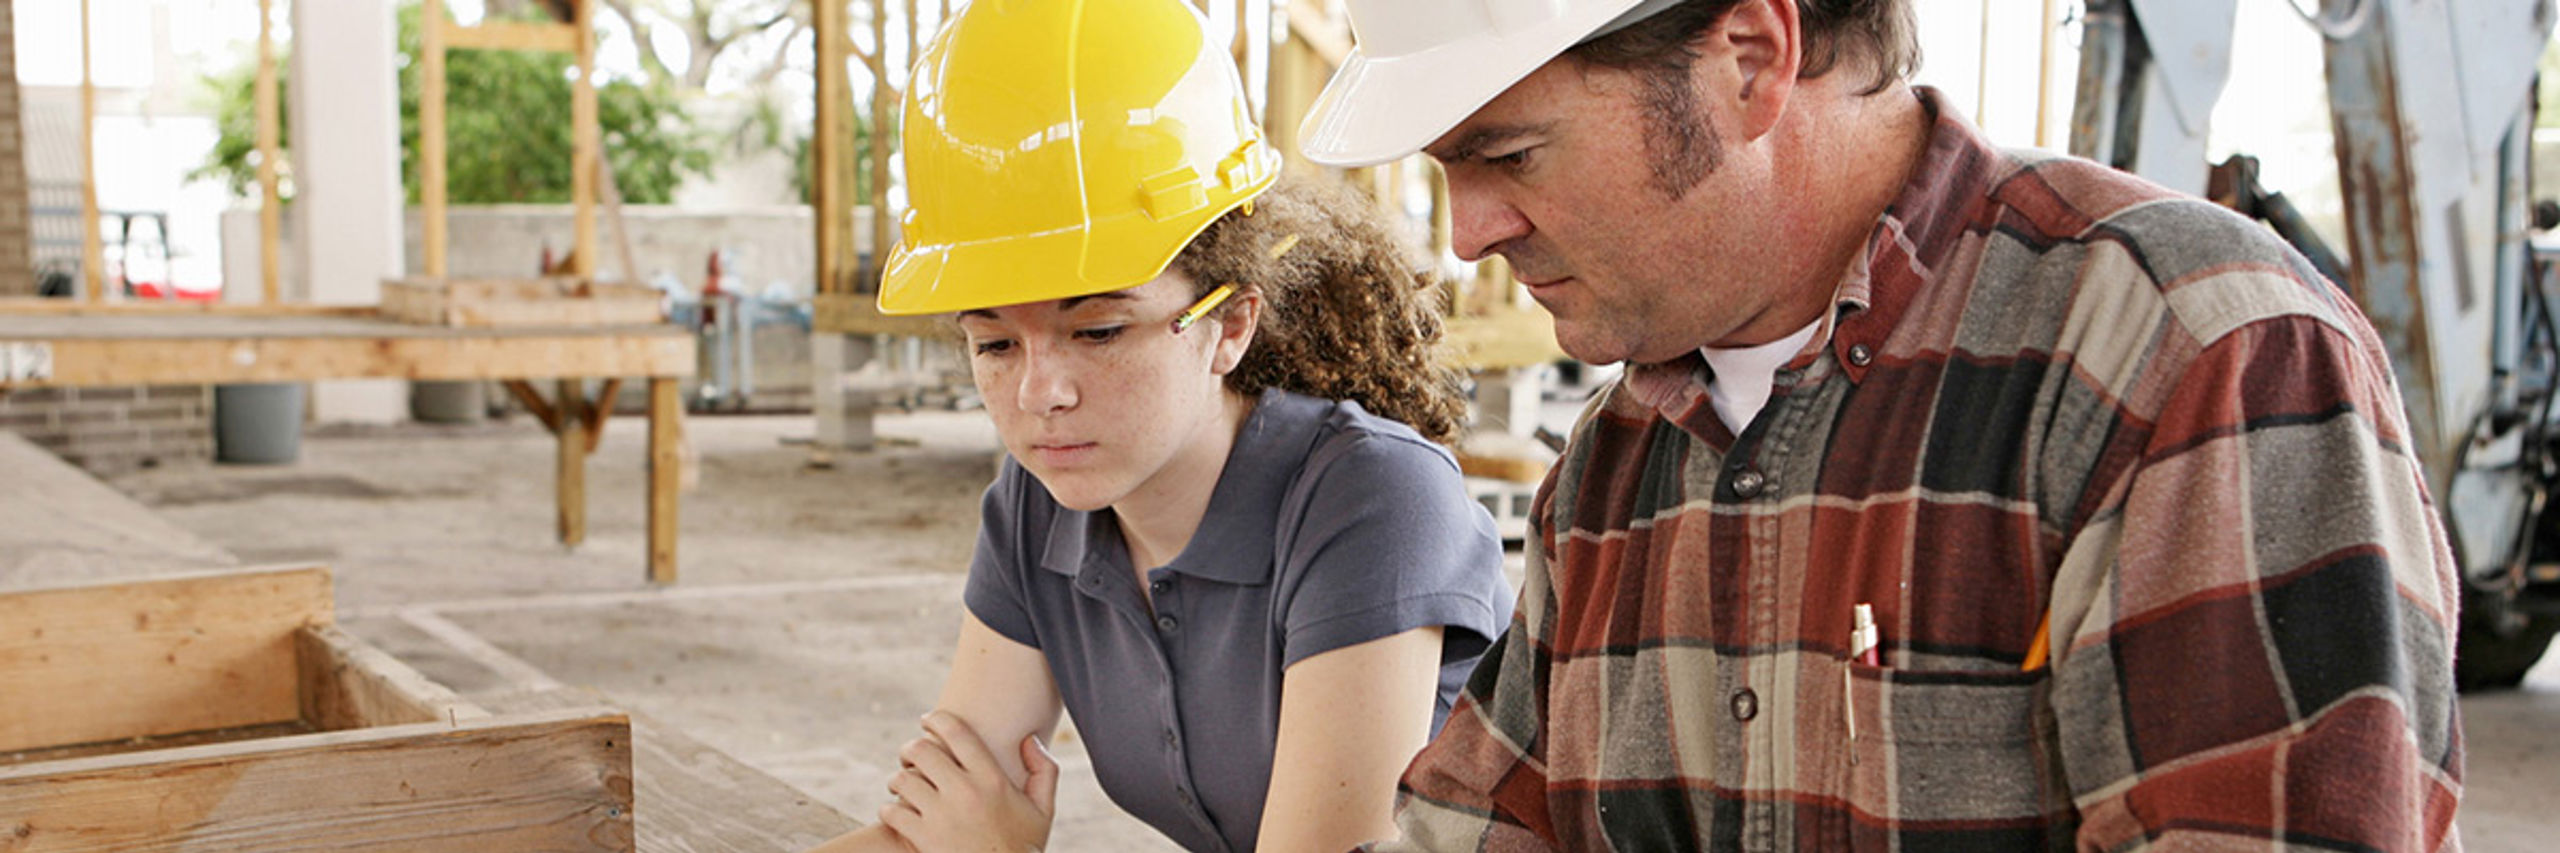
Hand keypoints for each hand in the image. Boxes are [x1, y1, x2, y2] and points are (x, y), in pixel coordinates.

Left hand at [878, 711, 1059, 852]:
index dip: (936, 719)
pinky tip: (896, 813)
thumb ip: (1043, 770)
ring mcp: (942, 816)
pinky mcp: (923, 839)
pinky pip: (891, 812)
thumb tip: (1028, 739)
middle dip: (910, 749)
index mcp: (992, 779)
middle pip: (921, 750)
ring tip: (901, 787)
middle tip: (910, 757)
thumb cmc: (1024, 849)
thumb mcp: (1043, 810)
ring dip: (897, 781)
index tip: (928, 721)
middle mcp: (965, 792)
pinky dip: (888, 810)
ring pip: (902, 780)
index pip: (956, 731)